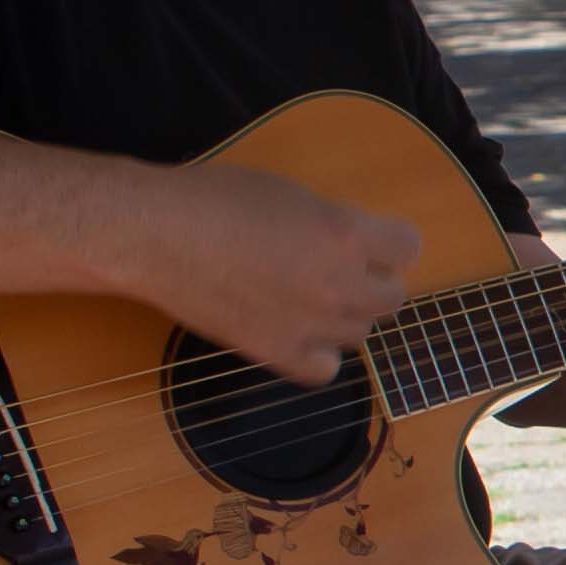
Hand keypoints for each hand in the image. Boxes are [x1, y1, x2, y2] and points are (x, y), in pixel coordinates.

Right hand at [129, 156, 422, 383]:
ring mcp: (311, 324)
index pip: (408, 247)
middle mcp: (340, 283)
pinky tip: (300, 335)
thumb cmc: (215, 198)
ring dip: (345, 316)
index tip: (371, 240)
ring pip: (360, 333)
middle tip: (341, 270)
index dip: (389, 242)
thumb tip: (351, 243)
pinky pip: (325, 370)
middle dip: (372, 281)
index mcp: (347, 233)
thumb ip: (332, 223)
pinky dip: (319, 356)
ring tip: (311, 298)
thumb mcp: (291, 194)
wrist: (156, 235)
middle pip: (392, 297)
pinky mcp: (277, 352)